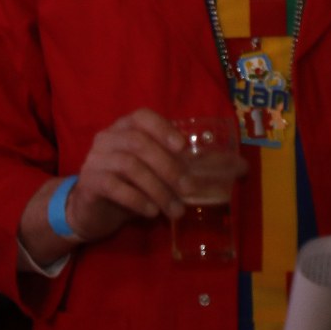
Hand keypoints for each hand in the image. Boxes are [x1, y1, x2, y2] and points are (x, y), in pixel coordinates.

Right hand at [63, 108, 244, 243]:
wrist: (91, 209)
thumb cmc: (131, 186)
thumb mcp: (158, 174)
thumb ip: (190, 168)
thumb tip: (241, 167)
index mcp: (125, 129)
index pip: (142, 116)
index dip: (163, 128)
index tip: (183, 147)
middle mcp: (108, 139)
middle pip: (138, 143)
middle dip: (168, 167)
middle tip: (188, 191)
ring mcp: (95, 159)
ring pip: (129, 165)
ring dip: (158, 190)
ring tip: (175, 212)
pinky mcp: (89, 182)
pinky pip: (114, 186)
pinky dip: (137, 200)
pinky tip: (150, 212)